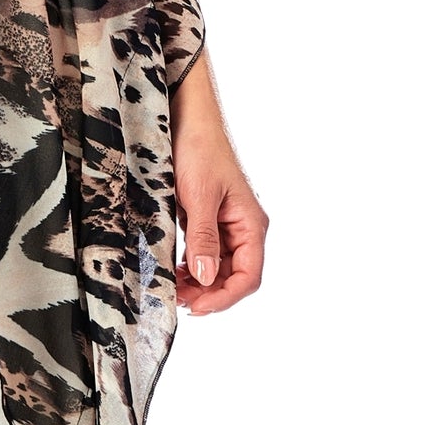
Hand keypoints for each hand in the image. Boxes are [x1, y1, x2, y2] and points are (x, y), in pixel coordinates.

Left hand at [170, 53, 267, 314]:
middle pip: (233, 275)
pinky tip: (174, 270)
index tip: (197, 307)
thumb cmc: (199, 150)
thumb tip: (206, 278)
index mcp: (251, 224)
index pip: (248, 276)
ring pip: (217, 266)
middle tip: (178, 300)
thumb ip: (203, 239)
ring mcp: (225, 223)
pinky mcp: (206, 216)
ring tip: (173, 288)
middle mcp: (242, 227)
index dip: (224, 297)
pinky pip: (204, 251)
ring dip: (199, 281)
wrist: (186, 117)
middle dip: (209, 292)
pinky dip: (192, 265)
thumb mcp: (199, 196)